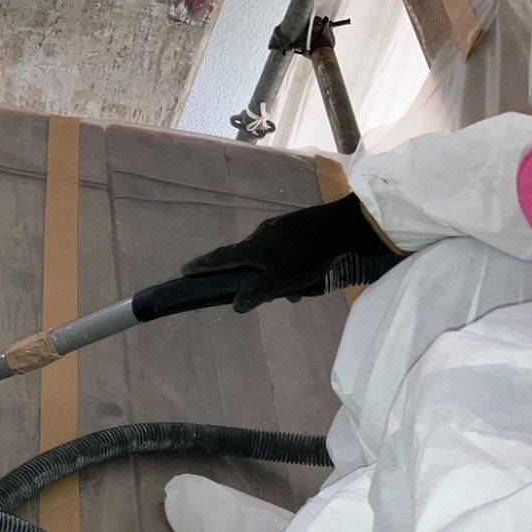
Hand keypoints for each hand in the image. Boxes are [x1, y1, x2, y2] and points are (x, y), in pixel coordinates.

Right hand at [182, 193, 399, 310]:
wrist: (345, 226)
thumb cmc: (311, 255)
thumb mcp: (282, 281)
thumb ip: (257, 293)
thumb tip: (236, 305)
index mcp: (253, 249)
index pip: (221, 258)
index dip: (203, 265)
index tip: (186, 269)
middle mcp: (262, 235)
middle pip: (245, 257)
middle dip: (248, 277)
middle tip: (256, 292)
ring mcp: (280, 228)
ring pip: (268, 255)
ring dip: (275, 274)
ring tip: (294, 291)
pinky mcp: (296, 226)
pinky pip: (283, 249)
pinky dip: (287, 264)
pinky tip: (306, 275)